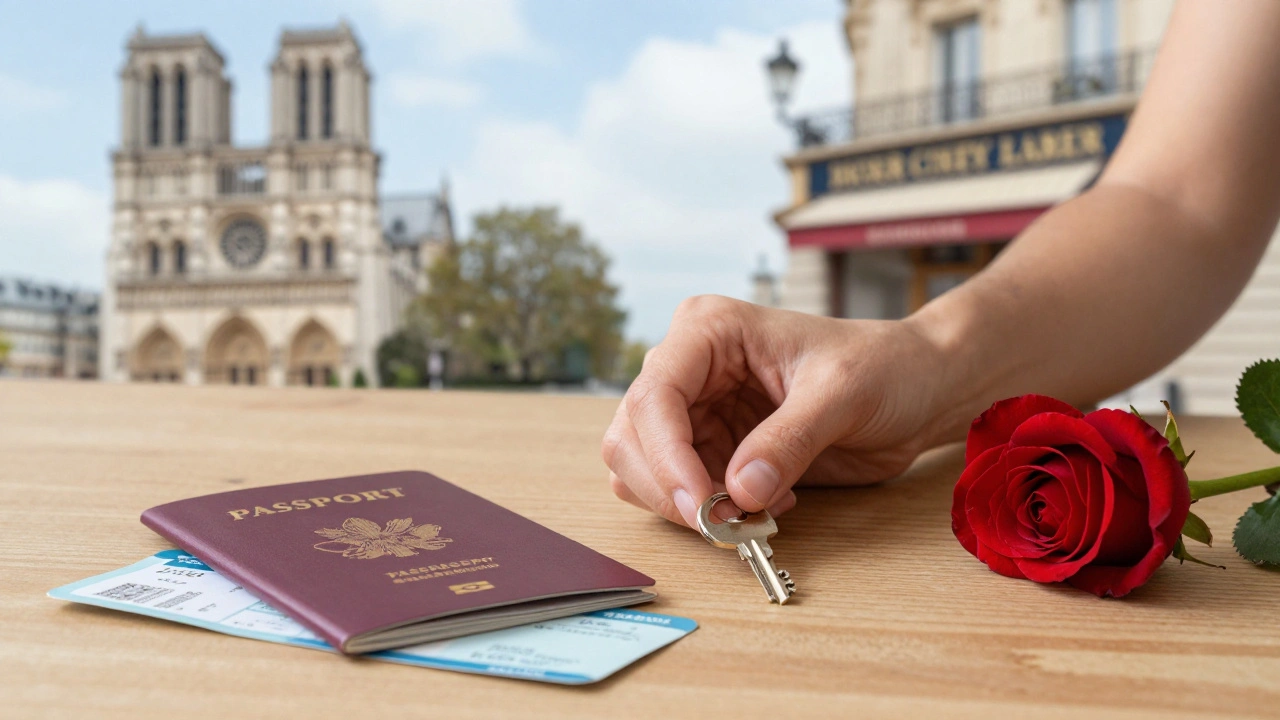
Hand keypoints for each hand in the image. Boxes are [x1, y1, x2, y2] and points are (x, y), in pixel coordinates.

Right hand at [602, 295, 951, 527]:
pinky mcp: (711, 449)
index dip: (665, 455)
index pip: (655, 395)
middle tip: (723, 524)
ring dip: (688, 506)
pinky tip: (765, 502)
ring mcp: (696, 411)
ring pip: (643, 471)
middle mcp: (690, 368)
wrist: (915, 388)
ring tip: (755, 510)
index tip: (699, 504)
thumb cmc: (883, 366)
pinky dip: (710, 513)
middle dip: (669, 488)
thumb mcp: (842, 394)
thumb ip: (789, 440)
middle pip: (632, 437)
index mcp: (709, 331)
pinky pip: (680, 492)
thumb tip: (739, 490)